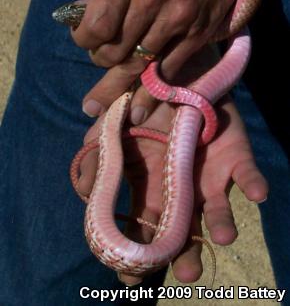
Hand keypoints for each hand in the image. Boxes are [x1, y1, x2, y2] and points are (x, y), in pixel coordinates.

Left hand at [71, 0, 240, 121]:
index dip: (83, 41)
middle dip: (100, 63)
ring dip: (119, 84)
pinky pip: (169, 70)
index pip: (95, 25)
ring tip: (101, 106)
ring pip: (138, 65)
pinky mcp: (198, 34)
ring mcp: (178, 18)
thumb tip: (83, 20)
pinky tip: (138, 111)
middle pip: (114, 50)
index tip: (83, 41)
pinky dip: (151, 93)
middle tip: (97, 66)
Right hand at [76, 57, 267, 285]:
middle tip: (188, 273)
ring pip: (217, 210)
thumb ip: (96, 153)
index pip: (144, 226)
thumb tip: (83, 191)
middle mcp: (181, 189)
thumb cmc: (144, 102)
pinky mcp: (235, 156)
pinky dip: (254, 184)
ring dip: (221, 225)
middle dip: (186, 254)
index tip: (133, 278)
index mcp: (151, 186)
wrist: (176, 72)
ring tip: (222, 236)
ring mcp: (209, 175)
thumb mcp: (113, 125)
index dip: (140, 252)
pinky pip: (247, 174)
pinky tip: (256, 194)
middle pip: (184, 230)